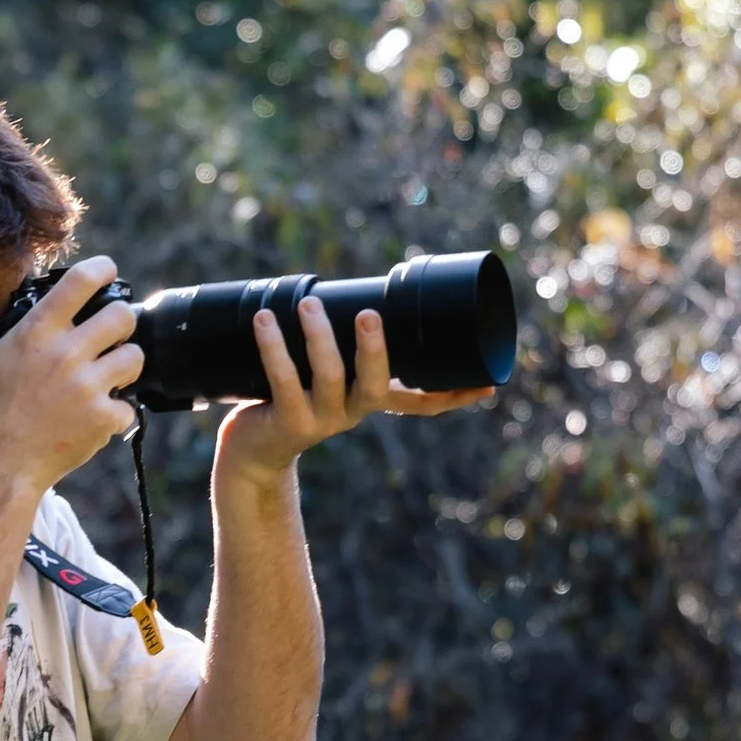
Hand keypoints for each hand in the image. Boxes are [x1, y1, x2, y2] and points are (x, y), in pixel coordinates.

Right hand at [0, 255, 143, 493]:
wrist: (1, 464)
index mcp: (36, 330)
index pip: (83, 279)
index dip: (104, 269)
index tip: (108, 274)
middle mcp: (65, 353)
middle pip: (123, 315)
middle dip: (121, 325)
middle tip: (109, 339)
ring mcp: (87, 386)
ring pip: (135, 356)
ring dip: (125, 367)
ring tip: (105, 379)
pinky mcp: (102, 417)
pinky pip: (129, 406)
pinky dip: (116, 414)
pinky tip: (95, 418)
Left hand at [216, 295, 495, 484]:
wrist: (251, 455)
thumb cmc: (289, 400)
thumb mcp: (323, 376)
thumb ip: (341, 344)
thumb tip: (354, 285)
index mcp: (370, 400)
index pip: (422, 404)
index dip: (454, 395)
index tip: (489, 384)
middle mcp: (352, 412)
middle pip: (376, 385)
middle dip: (375, 350)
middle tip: (370, 313)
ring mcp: (321, 420)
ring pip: (328, 377)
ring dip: (319, 338)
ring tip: (307, 303)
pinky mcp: (288, 423)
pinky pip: (282, 380)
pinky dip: (273, 348)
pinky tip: (265, 320)